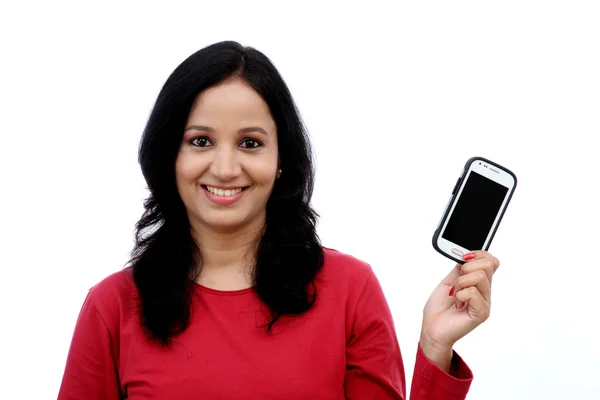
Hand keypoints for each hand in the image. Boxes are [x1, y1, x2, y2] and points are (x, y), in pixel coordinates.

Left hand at [419, 251, 499, 370]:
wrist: (432, 329)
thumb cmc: (438, 309)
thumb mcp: (448, 282)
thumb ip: (459, 269)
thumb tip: (467, 255)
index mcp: (479, 284)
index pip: (492, 261)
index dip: (479, 254)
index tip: (463, 259)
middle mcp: (485, 292)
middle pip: (488, 265)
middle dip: (466, 268)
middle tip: (457, 283)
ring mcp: (485, 303)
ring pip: (479, 276)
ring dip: (460, 283)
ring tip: (455, 295)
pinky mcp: (482, 313)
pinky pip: (473, 292)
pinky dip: (460, 294)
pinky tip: (457, 303)